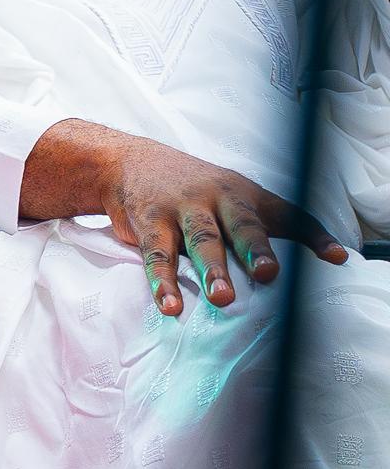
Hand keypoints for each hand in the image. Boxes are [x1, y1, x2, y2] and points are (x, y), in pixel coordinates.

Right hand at [23, 120, 347, 316]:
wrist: (129, 162)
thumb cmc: (198, 189)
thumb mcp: (239, 196)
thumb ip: (282, 224)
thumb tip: (338, 257)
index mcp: (244, 194)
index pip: (286, 213)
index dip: (312, 234)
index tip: (335, 257)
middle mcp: (216, 198)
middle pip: (241, 225)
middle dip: (255, 249)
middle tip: (268, 274)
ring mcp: (181, 209)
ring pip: (201, 240)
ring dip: (212, 269)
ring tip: (223, 299)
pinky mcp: (150, 223)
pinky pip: (158, 255)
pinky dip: (162, 282)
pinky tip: (170, 306)